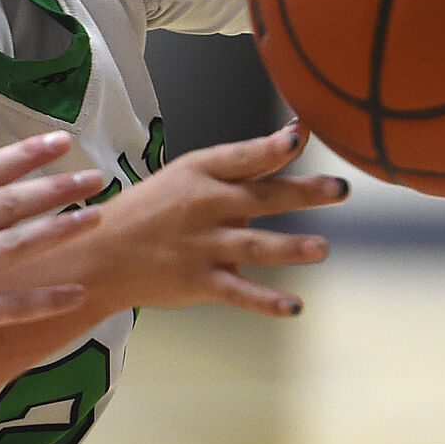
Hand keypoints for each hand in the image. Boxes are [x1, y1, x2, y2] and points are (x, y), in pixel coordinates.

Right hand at [0, 132, 103, 396]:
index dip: (25, 155)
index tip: (60, 142)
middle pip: (7, 202)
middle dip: (57, 187)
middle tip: (96, 176)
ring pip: (14, 245)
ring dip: (60, 230)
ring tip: (97, 217)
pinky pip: (5, 308)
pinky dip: (44, 300)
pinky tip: (76, 293)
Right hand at [72, 122, 345, 317]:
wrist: (104, 253)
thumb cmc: (155, 207)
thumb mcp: (191, 174)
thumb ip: (245, 161)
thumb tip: (294, 137)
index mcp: (200, 172)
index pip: (242, 157)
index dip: (271, 148)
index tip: (300, 138)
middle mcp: (204, 206)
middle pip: (261, 198)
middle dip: (302, 193)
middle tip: (340, 189)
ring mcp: (202, 246)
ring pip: (253, 246)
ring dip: (289, 247)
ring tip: (323, 248)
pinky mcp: (199, 281)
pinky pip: (238, 292)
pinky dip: (266, 301)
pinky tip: (294, 306)